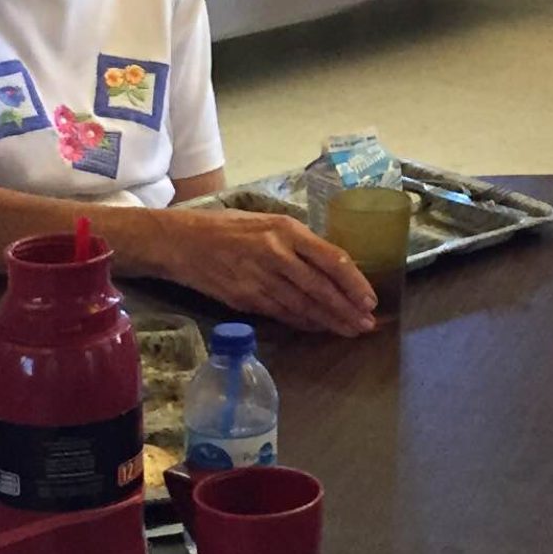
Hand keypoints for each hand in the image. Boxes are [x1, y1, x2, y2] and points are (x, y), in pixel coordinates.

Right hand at [163, 208, 377, 334]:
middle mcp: (276, 254)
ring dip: (329, 321)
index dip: (354, 282)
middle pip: (321, 288)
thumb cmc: (229, 228)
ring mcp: (259, 279)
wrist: (182, 242)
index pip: (332, 259)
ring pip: (303, 306)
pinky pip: (282, 314)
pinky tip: (318, 328)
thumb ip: (298, 243)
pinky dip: (303, 322)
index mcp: (286, 230)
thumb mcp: (268, 222)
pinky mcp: (245, 299)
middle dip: (347, 310)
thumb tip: (330, 266)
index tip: (370, 299)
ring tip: (349, 330)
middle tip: (367, 325)